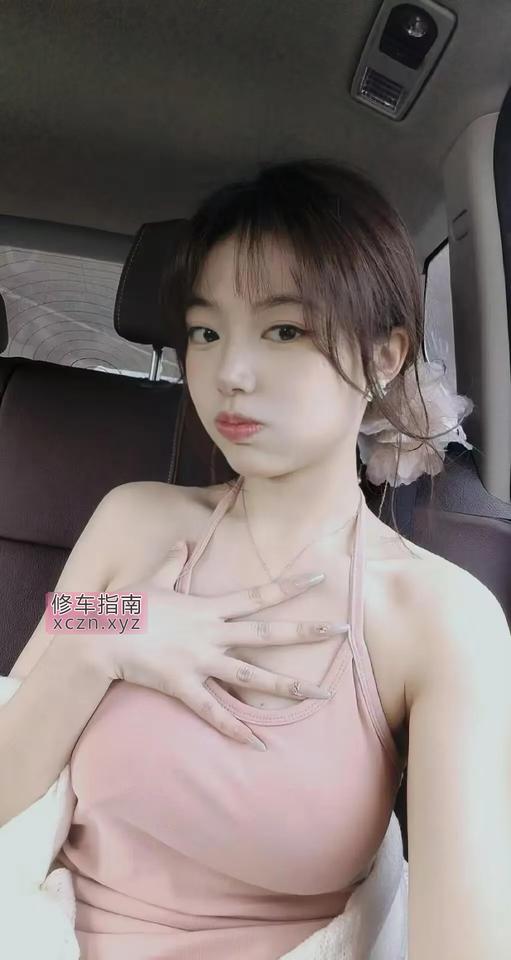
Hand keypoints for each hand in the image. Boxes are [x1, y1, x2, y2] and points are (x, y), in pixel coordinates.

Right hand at [103, 541, 340, 748]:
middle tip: (342, 630)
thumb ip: (173, 562)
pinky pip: (214, 713)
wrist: (99, 637)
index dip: (289, 588)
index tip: (319, 581)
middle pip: (266, 634)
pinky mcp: (183, 687)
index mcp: (207, 608)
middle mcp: (210, 634)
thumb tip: (183, 544)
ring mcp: (199, 662)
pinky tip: (260, 745)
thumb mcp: (153, 579)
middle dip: (305, 633)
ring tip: (321, 695)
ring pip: (252, 677)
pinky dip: (237, 730)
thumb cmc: (126, 606)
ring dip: (288, 686)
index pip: (257, 596)